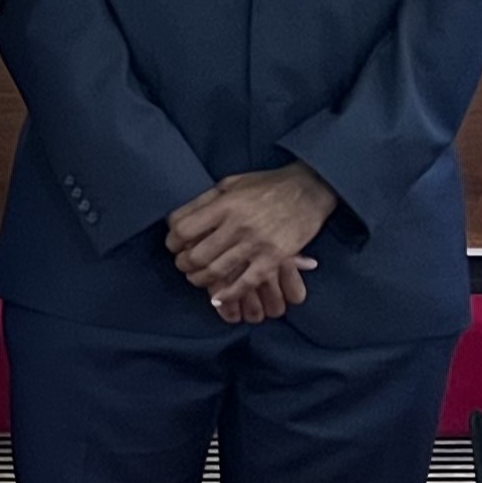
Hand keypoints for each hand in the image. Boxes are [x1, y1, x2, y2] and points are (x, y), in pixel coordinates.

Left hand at [166, 164, 337, 311]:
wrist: (309, 190)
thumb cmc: (266, 186)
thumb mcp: (230, 184)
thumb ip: (205, 201)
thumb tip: (177, 220)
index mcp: (224, 205)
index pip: (183, 229)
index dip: (172, 240)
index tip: (173, 244)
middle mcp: (238, 225)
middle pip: (196, 255)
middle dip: (183, 263)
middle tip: (183, 264)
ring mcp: (256, 244)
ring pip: (216, 271)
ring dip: (200, 279)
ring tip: (197, 277)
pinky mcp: (274, 258)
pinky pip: (246, 283)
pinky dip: (228, 294)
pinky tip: (218, 298)